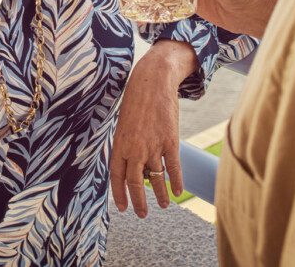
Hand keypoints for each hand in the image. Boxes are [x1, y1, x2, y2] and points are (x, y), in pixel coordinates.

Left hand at [110, 40, 197, 217]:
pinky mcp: (170, 141)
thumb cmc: (136, 99)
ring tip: (164, 205)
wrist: (153, 81)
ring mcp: (153, 146)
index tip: (124, 208)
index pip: (116, 176)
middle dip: (139, 202)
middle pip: (135, 183)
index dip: (120, 194)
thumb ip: (127, 144)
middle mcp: (135, 148)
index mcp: (120, 143)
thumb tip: (135, 166)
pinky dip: (176, 182)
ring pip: (156, 179)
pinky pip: (173, 168)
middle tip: (142, 214)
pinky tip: (178, 192)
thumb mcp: (124, 122)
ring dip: (161, 195)